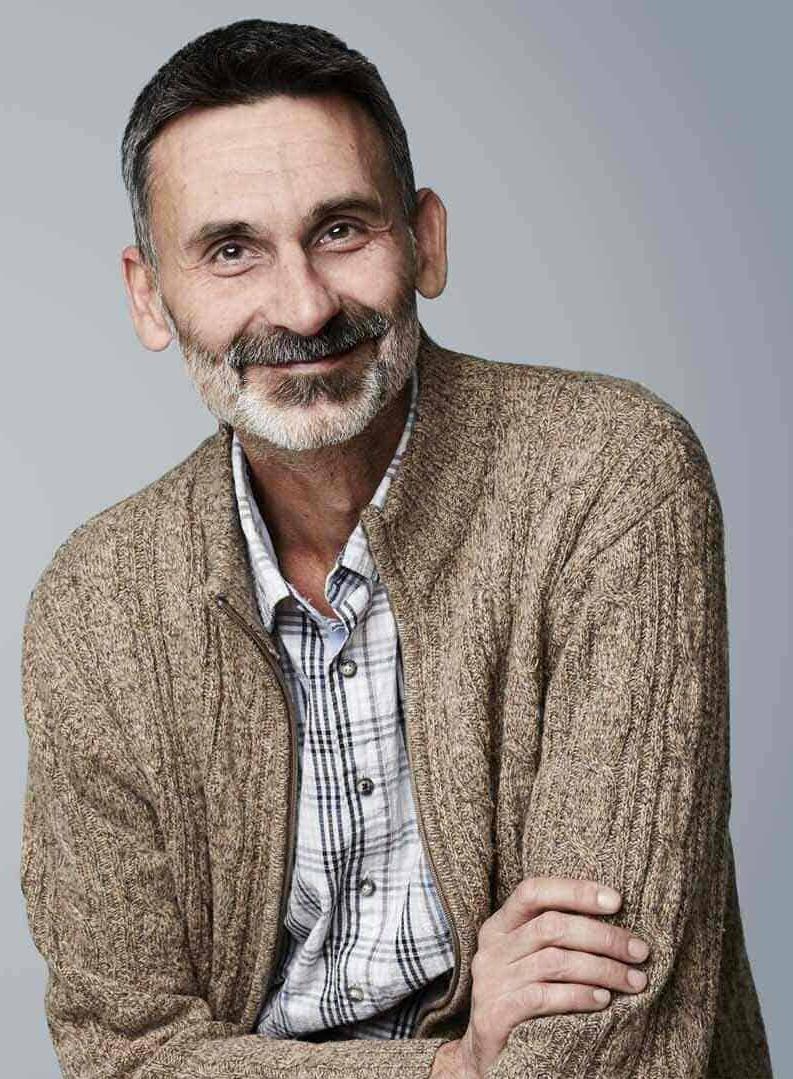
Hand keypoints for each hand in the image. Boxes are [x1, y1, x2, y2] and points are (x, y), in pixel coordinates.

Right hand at [453, 876, 650, 1077]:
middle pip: (551, 927)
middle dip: (603, 936)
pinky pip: (544, 997)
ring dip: (603, 969)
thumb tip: (617, 919)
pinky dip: (579, 995)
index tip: (617, 901)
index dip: (575, 891)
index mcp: (500, 926)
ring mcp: (491, 981)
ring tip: (633, 980)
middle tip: (640, 951)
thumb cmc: (524, 1000)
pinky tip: (604, 1000)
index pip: (533, 892)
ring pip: (554, 961)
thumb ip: (558, 938)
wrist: (487, 1057)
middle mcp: (492, 949)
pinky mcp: (495, 1014)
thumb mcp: (533, 961)